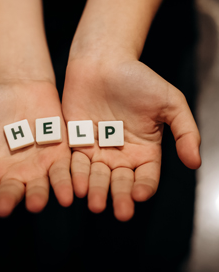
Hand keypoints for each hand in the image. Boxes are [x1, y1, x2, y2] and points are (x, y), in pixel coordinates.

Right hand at [0, 81, 72, 221]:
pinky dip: (66, 182)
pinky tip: (70, 191)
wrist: (18, 85)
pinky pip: (64, 172)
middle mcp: (13, 176)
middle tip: (5, 205)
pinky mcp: (59, 156)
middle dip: (9, 200)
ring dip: (39, 196)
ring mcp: (37, 168)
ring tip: (37, 202)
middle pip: (11, 194)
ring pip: (39, 188)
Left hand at [62, 57, 200, 220]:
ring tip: (94, 202)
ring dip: (96, 190)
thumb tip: (195, 162)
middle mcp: (121, 155)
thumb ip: (185, 131)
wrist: (103, 61)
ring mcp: (98, 151)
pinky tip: (76, 186)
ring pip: (97, 177)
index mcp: (145, 150)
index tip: (139, 194)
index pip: (146, 177)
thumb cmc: (138, 78)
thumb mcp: (170, 102)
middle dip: (119, 196)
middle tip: (117, 210)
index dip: (143, 187)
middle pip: (121, 182)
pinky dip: (75, 175)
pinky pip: (75, 163)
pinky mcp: (76, 143)